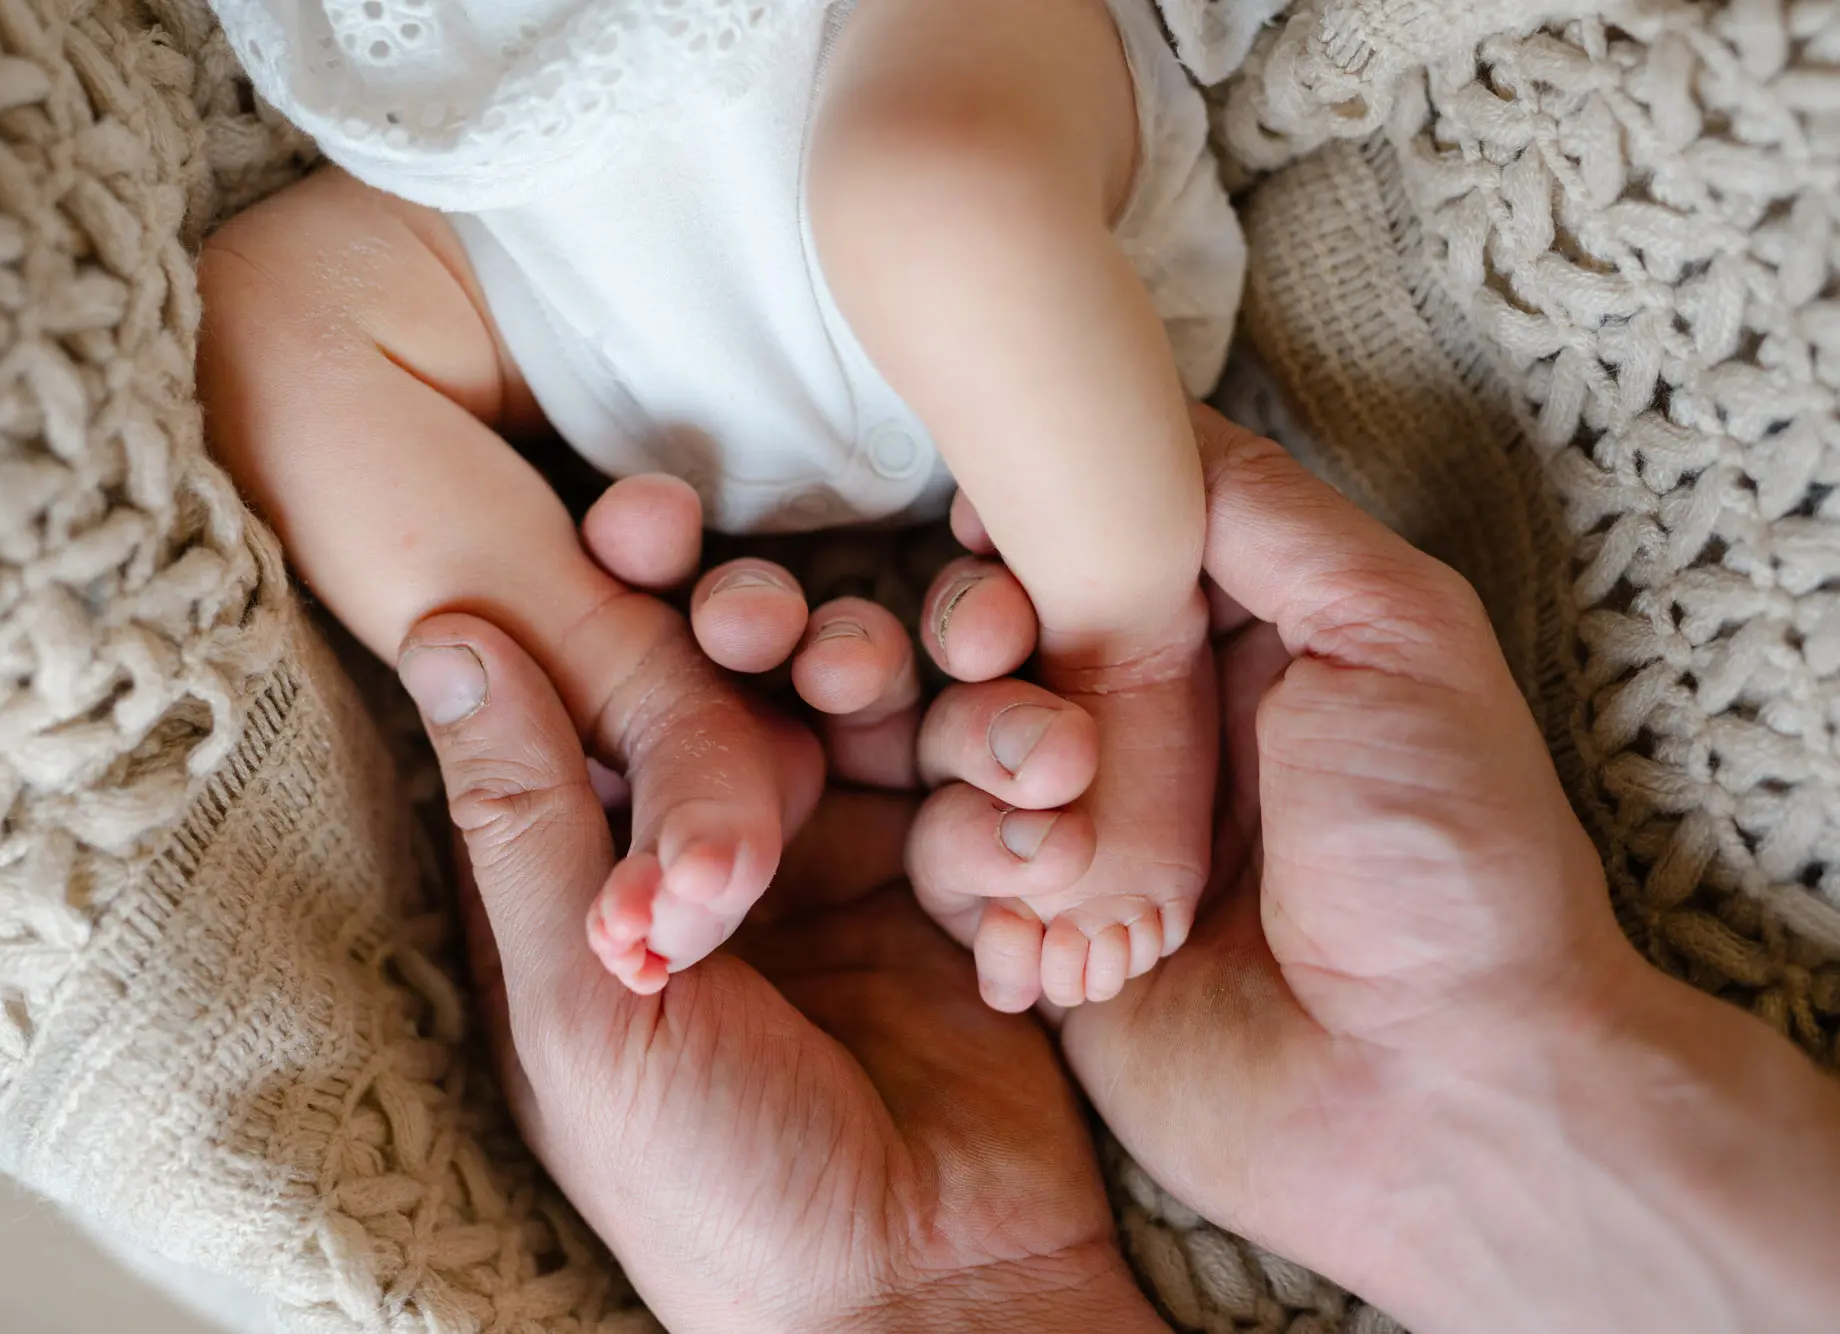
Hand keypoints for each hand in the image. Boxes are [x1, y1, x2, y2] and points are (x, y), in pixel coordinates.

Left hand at [400, 611, 1164, 1333]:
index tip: (650, 518)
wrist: (919, 1308)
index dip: (622, 593)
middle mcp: (715, 850)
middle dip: (789, 636)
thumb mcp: (584, 999)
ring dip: (934, 702)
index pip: (601, 689)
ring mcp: (842, 865)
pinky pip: (973, 793)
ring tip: (996, 725)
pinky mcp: (951, 892)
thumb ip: (528, 814)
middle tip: (817, 640)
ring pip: (880, 716)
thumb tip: (446, 626)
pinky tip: (1037, 818)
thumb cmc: (711, 1181)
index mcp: (601, 871)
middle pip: (747, 680)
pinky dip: (1008, 789)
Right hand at [909, 408, 1839, 1332]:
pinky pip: (956, 878)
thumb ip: (1262, 515)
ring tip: (1058, 852)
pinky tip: (1048, 942)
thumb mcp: (1392, 632)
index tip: (984, 531)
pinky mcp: (1055, 937)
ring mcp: (1099, 834)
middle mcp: (1161, 726)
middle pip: (1007, 637)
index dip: (1028, 528)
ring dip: (984, 779)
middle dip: (982, 643)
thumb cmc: (1446, 857)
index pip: (1098, 542)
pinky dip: (979, 890)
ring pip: (959, 750)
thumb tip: (1138, 425)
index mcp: (1246, 639)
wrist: (1441, 1097)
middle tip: (1006, 676)